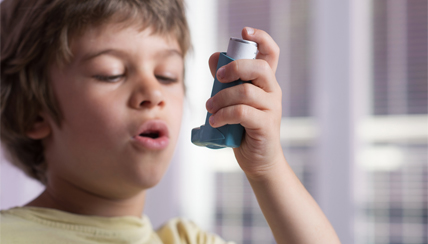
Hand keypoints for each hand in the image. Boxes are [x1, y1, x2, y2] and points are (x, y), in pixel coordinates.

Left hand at [206, 27, 282, 179]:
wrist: (258, 160)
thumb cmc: (244, 128)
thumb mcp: (233, 101)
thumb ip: (225, 81)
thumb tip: (214, 58)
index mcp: (265, 82)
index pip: (271, 53)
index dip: (261, 38)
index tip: (244, 32)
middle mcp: (272, 92)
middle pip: (259, 68)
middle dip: (235, 68)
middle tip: (217, 79)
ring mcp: (272, 109)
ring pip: (246, 92)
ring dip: (221, 98)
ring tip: (209, 108)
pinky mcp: (266, 126)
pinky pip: (243, 113)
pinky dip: (224, 114)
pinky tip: (215, 120)